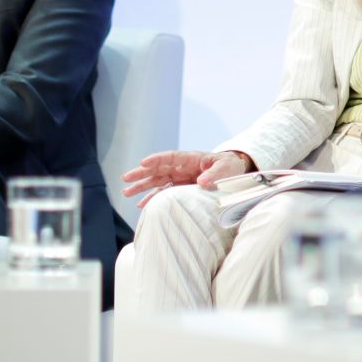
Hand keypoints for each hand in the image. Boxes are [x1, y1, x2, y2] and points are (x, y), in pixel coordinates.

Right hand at [121, 150, 250, 206]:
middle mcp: (182, 168)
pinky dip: (152, 198)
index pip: (170, 157)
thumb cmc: (231, 167)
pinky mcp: (181, 188)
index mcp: (191, 159)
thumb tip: (202, 182)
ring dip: (142, 186)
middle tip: (125, 179)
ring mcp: (180, 178)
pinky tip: (141, 204)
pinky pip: (163, 192)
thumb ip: (215, 174)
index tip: (143, 163)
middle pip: (158, 169)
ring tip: (126, 192)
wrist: (235, 174)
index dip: (156, 159)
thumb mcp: (226, 168)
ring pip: (157, 181)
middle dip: (141, 173)